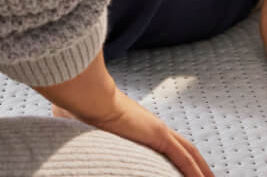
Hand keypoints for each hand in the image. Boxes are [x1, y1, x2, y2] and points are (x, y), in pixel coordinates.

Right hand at [68, 91, 213, 176]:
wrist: (87, 97)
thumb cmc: (80, 108)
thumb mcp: (84, 129)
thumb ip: (85, 134)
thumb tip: (63, 127)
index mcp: (140, 126)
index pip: (167, 144)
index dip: (179, 157)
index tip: (185, 170)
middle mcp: (153, 127)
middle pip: (185, 149)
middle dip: (200, 167)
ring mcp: (158, 130)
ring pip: (190, 155)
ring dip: (203, 171)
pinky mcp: (158, 135)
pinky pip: (183, 158)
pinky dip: (195, 171)